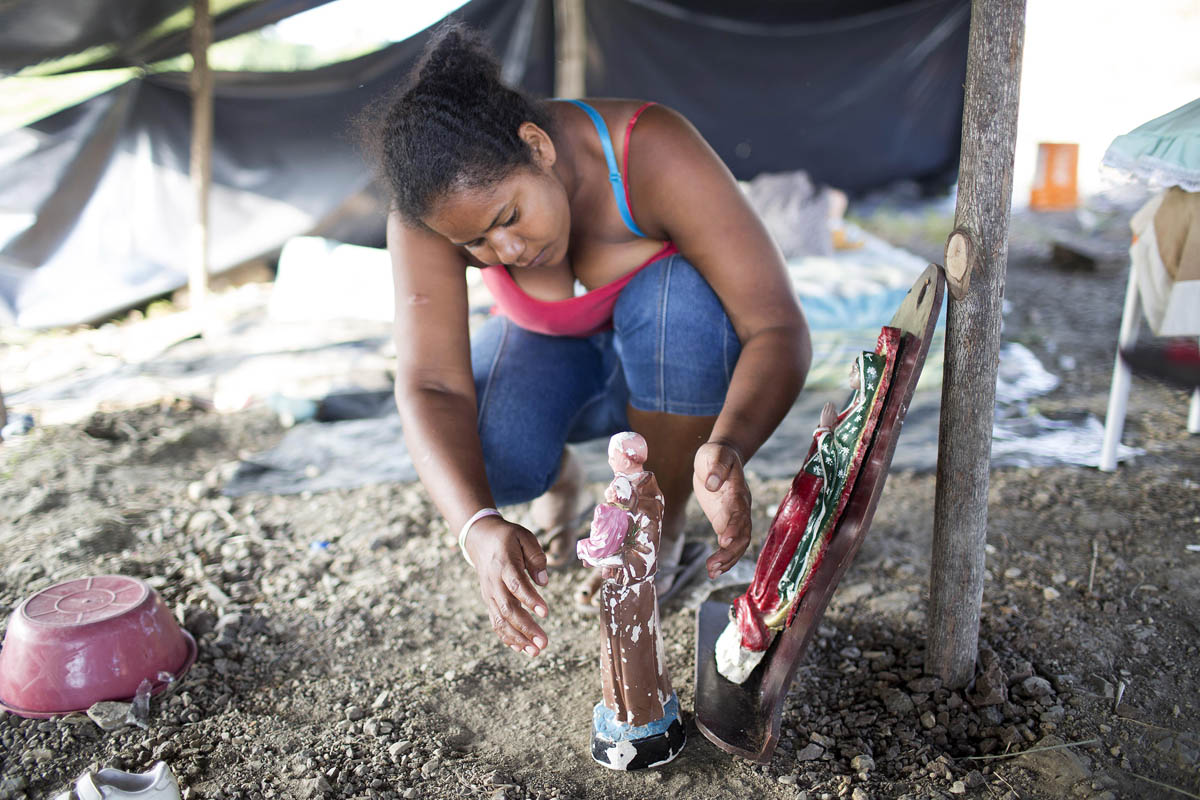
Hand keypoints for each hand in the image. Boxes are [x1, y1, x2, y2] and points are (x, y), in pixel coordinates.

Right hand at [464, 516, 549, 655]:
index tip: (545, 613)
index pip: (517, 585)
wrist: (480, 538)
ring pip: (500, 620)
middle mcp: (494, 582)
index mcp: (504, 564)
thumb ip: (536, 557)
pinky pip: (495, 621)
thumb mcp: (525, 537)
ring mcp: (489, 594)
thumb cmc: (507, 537)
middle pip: (508, 608)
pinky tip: (522, 647)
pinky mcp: (489, 601)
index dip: (530, 600)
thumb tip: (544, 583)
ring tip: (536, 651)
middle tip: (544, 642)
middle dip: (526, 627)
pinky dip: (507, 636)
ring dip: (517, 637)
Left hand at [693, 441, 751, 578]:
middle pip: (743, 533)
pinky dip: (724, 557)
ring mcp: (736, 516)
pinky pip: (730, 544)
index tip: (724, 540)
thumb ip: (715, 467)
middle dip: (730, 551)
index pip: (738, 511)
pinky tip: (713, 570)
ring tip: (712, 571)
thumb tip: (711, 483)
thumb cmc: (717, 454)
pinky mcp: (727, 522)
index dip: (733, 526)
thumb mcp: (714, 454)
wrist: (723, 456)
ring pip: (739, 543)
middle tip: (713, 565)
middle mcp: (741, 506)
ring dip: (728, 559)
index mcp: (738, 490)